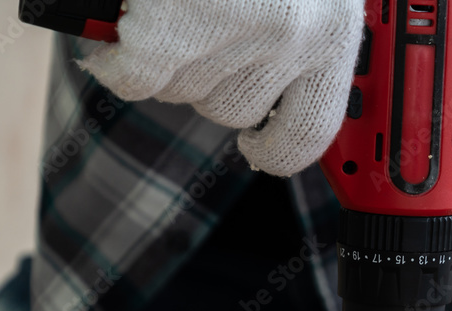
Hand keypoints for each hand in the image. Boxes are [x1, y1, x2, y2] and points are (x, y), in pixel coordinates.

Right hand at [79, 0, 363, 176]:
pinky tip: (117, 41)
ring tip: (160, 20)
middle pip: (235, 109)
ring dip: (165, 63)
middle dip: (207, 80)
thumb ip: (297, 22)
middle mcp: (293, 39)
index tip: (259, 148)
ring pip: (185, 92)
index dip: (279, 149)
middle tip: (191, 39)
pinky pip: (138, 76)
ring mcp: (234, 31)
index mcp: (334, 27)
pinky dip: (119, 62)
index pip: (312, 129)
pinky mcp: (176, 23)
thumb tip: (266, 86)